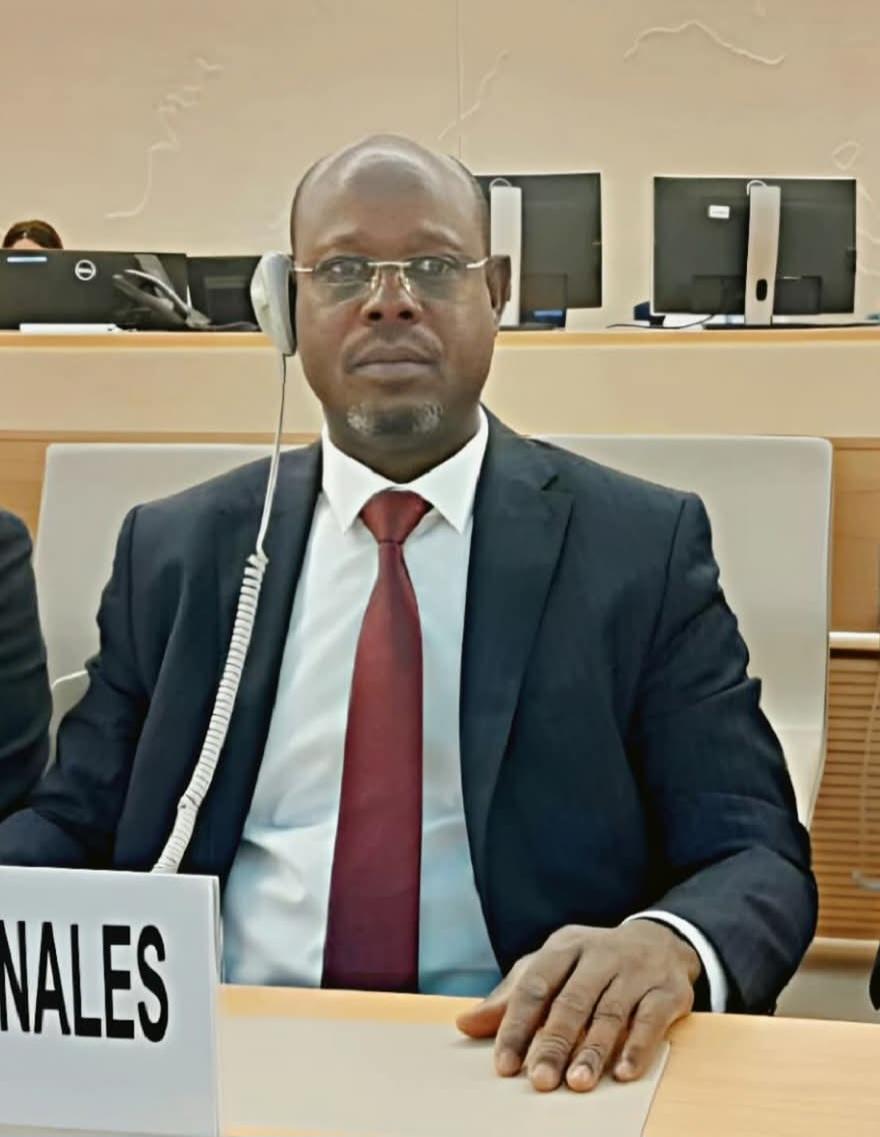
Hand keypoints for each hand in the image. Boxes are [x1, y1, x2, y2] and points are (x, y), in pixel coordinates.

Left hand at [456, 921, 700, 1092]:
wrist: (658, 941)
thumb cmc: (590, 963)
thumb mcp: (551, 968)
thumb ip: (511, 997)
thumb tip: (465, 1024)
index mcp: (564, 947)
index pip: (535, 987)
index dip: (518, 1026)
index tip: (505, 1065)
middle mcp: (599, 955)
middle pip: (571, 1002)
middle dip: (554, 1043)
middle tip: (540, 1080)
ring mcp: (634, 972)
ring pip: (610, 1013)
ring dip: (593, 1050)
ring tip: (577, 1083)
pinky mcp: (666, 991)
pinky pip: (651, 1020)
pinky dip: (637, 1047)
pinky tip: (623, 1073)